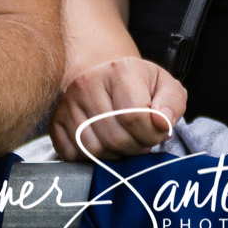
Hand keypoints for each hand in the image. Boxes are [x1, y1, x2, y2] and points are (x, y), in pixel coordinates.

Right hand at [49, 56, 185, 159]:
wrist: (103, 75)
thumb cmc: (138, 84)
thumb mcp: (165, 86)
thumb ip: (172, 104)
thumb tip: (163, 124)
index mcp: (120, 70)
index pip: (134, 117)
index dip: (151, 134)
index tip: (157, 132)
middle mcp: (88, 83)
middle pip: (114, 138)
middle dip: (135, 148)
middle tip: (140, 139)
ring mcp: (67, 102)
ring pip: (93, 150)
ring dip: (114, 155)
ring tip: (123, 140)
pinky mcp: (55, 120)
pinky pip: (73, 154)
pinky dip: (91, 158)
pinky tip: (103, 142)